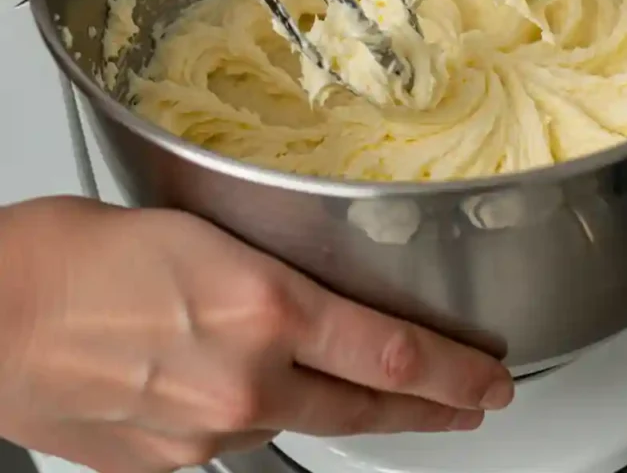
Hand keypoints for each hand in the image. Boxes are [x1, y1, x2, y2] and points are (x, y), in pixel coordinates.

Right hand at [0, 197, 512, 472]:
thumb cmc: (79, 253)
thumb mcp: (200, 233)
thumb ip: (263, 280)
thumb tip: (297, 303)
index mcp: (263, 307)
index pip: (394, 353)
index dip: (457, 373)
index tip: (491, 379)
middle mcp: (246, 381)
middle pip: (368, 408)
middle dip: (431, 410)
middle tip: (471, 404)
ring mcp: (208, 436)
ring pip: (298, 424)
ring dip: (336, 408)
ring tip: (362, 396)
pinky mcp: (169, 469)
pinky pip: (230, 444)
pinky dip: (251, 418)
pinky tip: (231, 392)